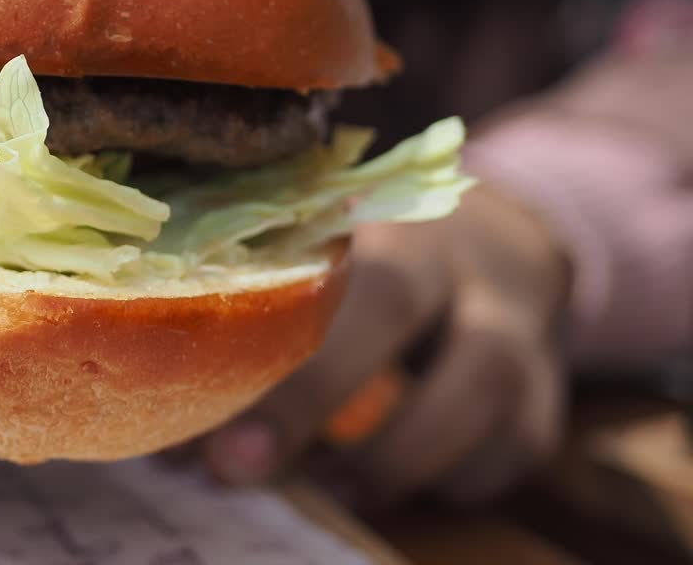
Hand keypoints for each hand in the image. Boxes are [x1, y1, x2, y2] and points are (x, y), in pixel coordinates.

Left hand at [201, 184, 570, 507]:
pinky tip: (403, 487)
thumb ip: (258, 319)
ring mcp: (510, 313)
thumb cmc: (377, 264)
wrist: (508, 237)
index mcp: (363, 214)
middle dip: (308, 392)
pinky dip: (463, 477)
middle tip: (233, 465)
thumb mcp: (324, 262)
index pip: (304, 256)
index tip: (185, 401)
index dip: (247, 332)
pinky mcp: (550, 378)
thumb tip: (155, 421)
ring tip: (331, 492)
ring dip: (399, 453)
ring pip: (482, 377)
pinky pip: (521, 437)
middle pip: (386, 303)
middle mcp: (442, 252)